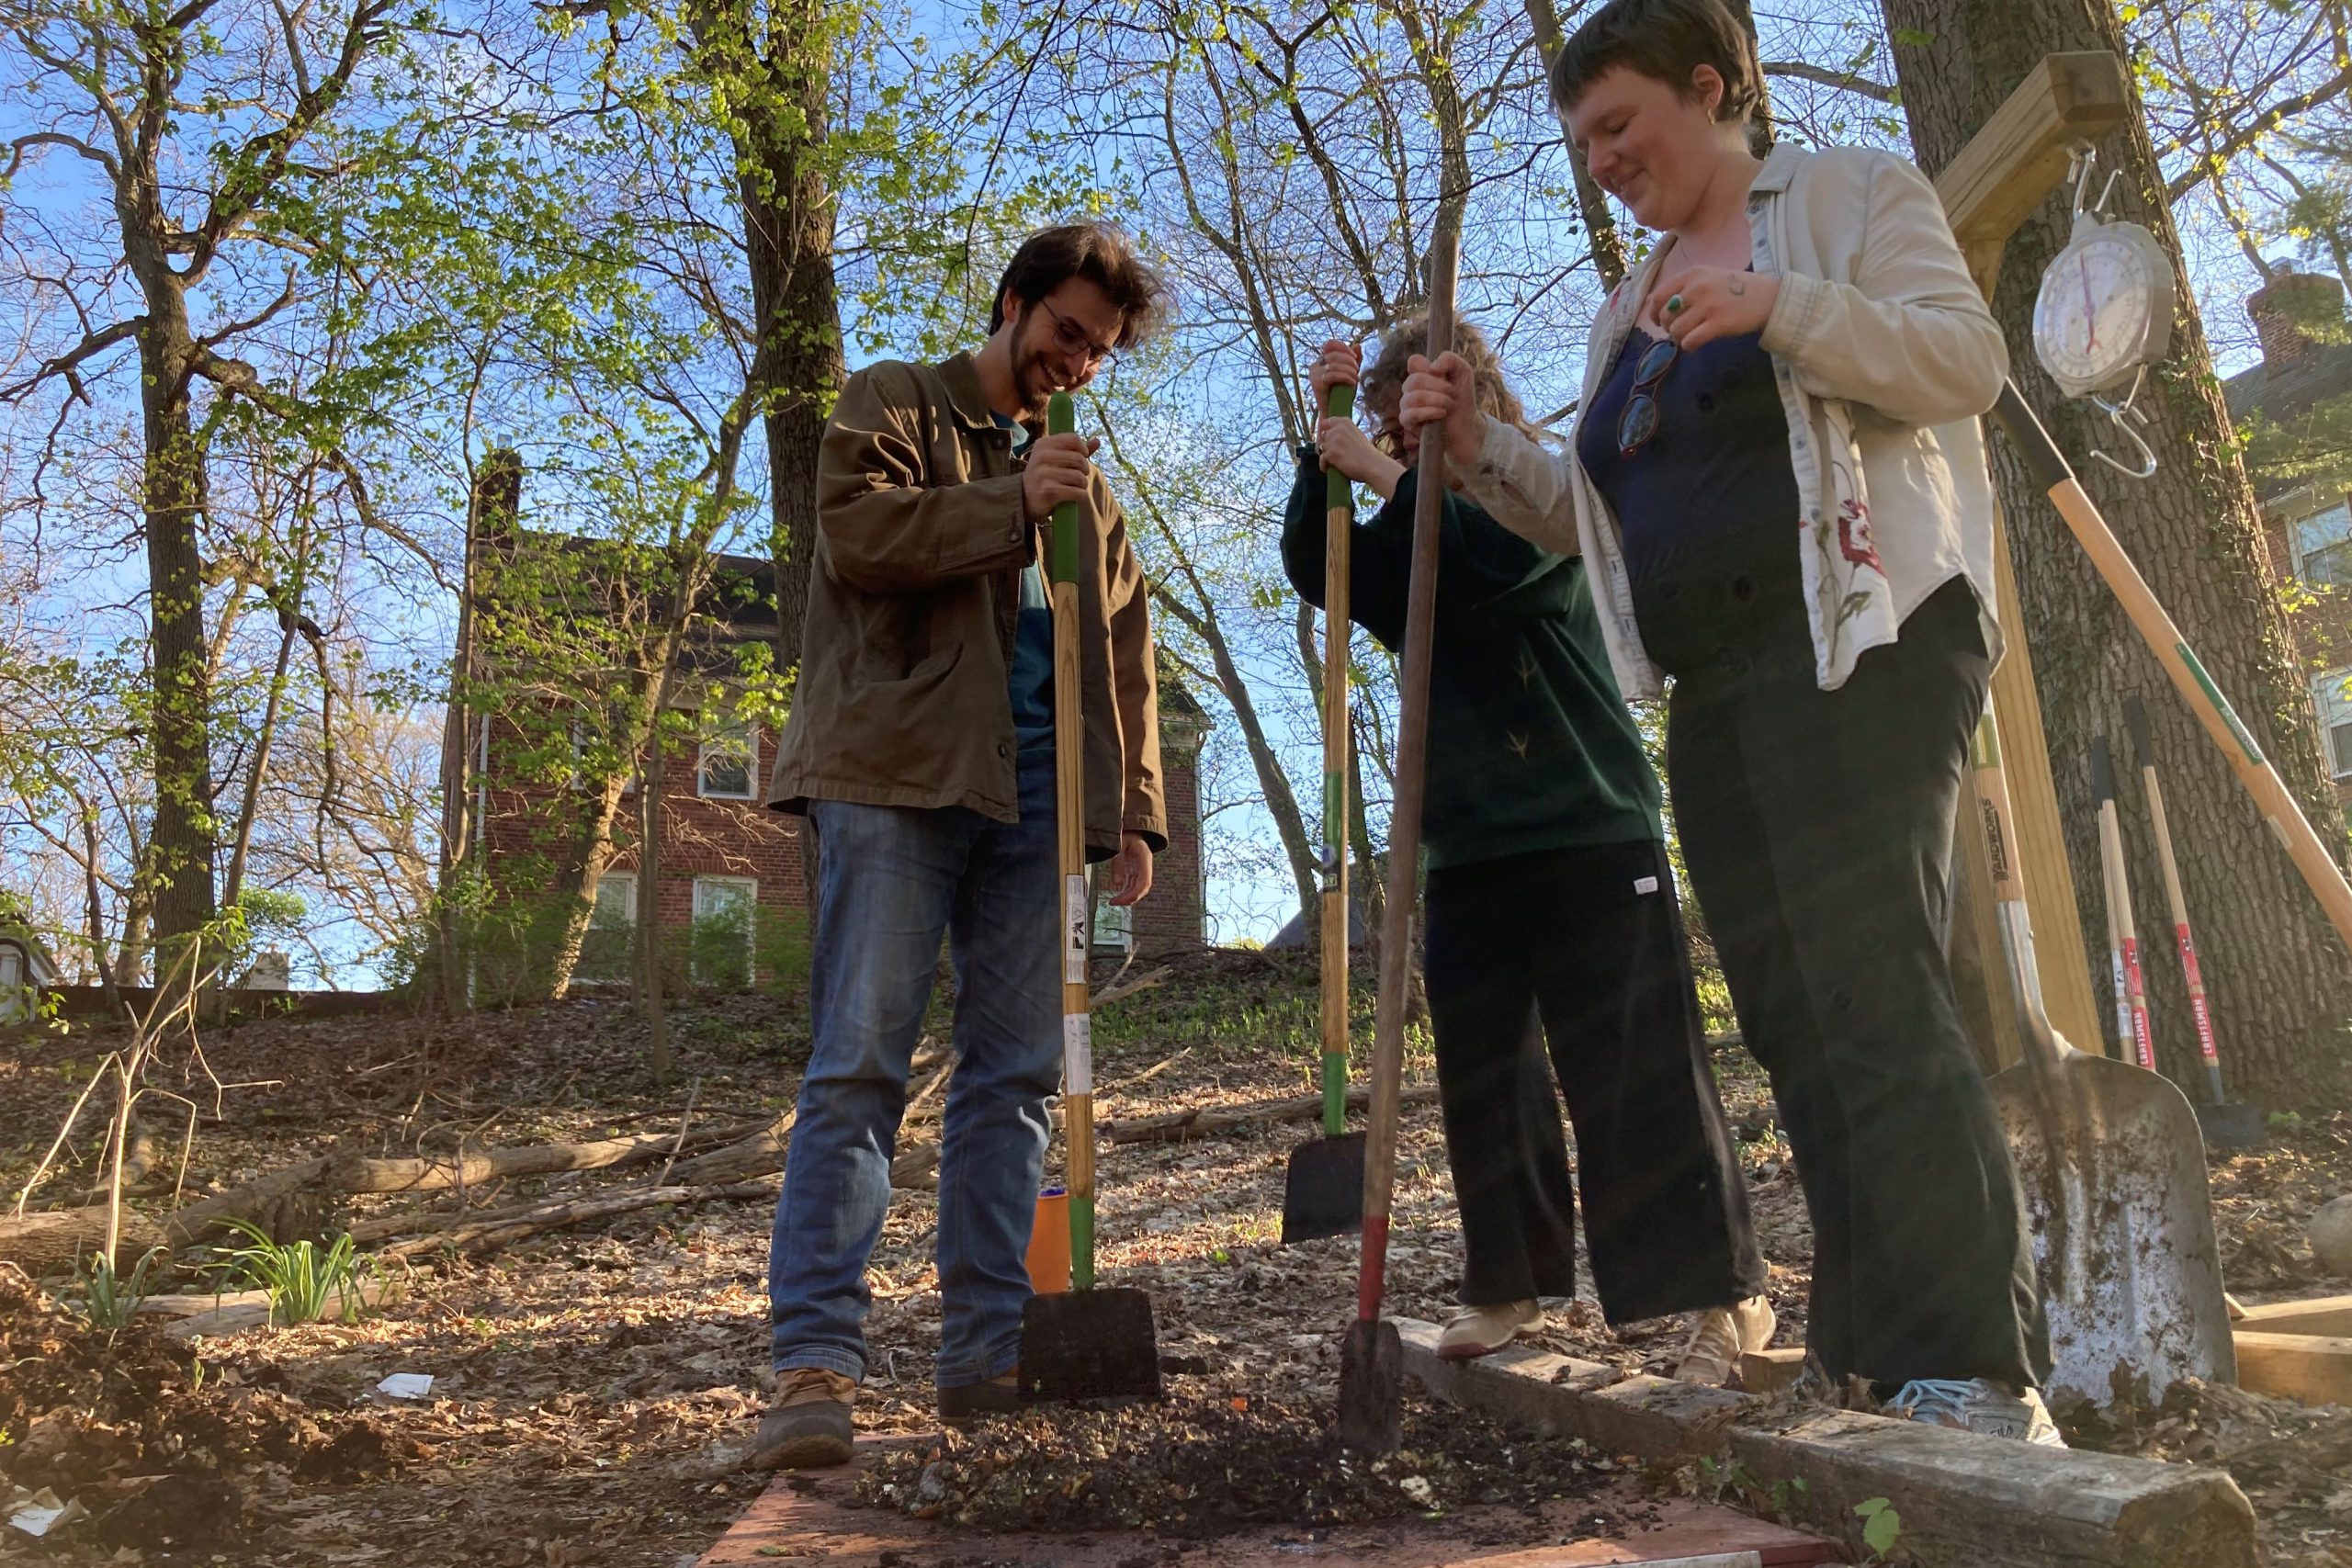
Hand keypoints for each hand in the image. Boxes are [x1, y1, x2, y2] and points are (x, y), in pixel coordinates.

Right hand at [1023, 431, 1102, 520]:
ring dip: (1082, 484)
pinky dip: (1080, 495)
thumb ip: (1076, 450)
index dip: (1083, 450)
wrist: (1024, 498)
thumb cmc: (1045, 475)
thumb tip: (1097, 441)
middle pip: (1079, 458)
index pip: (1074, 439)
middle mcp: (1041, 456)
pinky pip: (1077, 492)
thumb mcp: (1055, 458)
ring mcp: (1043, 474)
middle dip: (1084, 470)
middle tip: (1079, 476)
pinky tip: (1073, 495)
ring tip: (1075, 486)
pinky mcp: (1048, 491)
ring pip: (1079, 477)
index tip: (1081, 458)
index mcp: (1043, 444)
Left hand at [1106, 831, 1153, 905]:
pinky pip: (1132, 885)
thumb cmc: (1125, 834)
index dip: (1135, 894)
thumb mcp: (1119, 844)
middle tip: (1114, 903)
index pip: (1145, 882)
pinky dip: (1125, 892)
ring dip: (1126, 897)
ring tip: (1113, 902)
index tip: (1122, 900)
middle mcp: (1145, 866)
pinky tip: (1116, 897)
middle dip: (1129, 898)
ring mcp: (1140, 869)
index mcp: (1145, 859)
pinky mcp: (1134, 871)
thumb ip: (1118, 861)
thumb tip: (1117, 883)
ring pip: (1136, 888)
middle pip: (1141, 888)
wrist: (1130, 829)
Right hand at [1308, 339, 1360, 409]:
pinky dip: (1345, 377)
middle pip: (1334, 354)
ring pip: (1334, 365)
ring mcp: (1313, 374)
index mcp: (1322, 360)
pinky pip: (1332, 375)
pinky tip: (1352, 383)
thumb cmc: (1343, 392)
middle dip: (1349, 361)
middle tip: (1357, 371)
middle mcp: (1315, 365)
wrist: (1336, 411)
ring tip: (1356, 379)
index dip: (1343, 348)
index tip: (1355, 358)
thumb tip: (1358, 344)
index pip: (1330, 344)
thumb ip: (1355, 360)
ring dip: (1349, 371)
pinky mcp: (1315, 384)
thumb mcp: (1351, 372)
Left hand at [1314, 416, 1404, 496]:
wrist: (1372, 464)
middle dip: (1327, 445)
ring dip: (1327, 455)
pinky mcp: (1331, 453)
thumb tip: (1331, 435)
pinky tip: (1329, 468)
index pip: (1326, 422)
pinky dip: (1324, 465)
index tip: (1324, 436)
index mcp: (1345, 422)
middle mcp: (1337, 429)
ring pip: (1322, 448)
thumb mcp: (1356, 434)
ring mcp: (1333, 441)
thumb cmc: (1366, 452)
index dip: (1324, 430)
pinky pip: (1322, 459)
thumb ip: (1344, 432)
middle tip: (1334, 454)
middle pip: (1323, 437)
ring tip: (1335, 462)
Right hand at [1396, 351, 1482, 468]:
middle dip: (1439, 387)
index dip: (1428, 367)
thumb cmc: (1462, 399)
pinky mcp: (1406, 421)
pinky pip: (1410, 414)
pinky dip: (1428, 412)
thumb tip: (1432, 368)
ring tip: (1449, 405)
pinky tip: (1441, 413)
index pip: (1414, 361)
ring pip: (1413, 397)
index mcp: (1421, 373)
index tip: (1443, 375)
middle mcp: (1411, 387)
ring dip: (1436, 400)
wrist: (1465, 425)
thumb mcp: (1463, 373)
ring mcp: (1406, 404)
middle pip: (1415, 380)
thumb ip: (1450, 360)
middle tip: (1453, 394)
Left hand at [1653, 266, 1779, 350]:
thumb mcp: (1709, 277)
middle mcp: (1696, 288)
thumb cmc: (1737, 288)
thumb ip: (1686, 289)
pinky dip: (1689, 346)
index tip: (1659, 321)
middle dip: (1667, 327)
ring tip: (1691, 335)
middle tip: (1680, 330)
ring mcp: (1707, 306)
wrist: (1769, 297)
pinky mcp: (1718, 324)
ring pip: (1675, 331)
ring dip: (1679, 338)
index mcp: (1692, 274)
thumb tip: (1662, 311)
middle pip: (1665, 316)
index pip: (1657, 296)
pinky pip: (1689, 342)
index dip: (1654, 313)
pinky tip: (1697, 343)